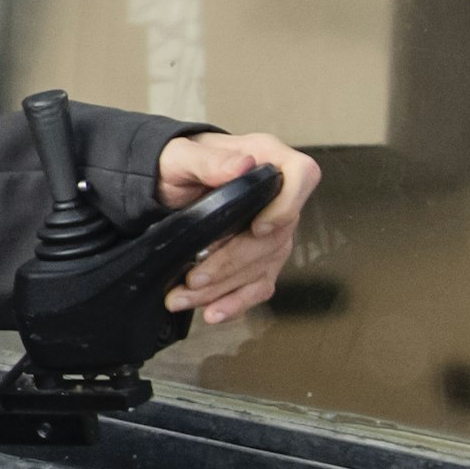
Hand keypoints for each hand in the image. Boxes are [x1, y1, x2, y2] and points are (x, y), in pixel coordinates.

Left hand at [157, 132, 319, 325]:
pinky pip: (259, 285)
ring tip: (182, 298)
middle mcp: (278, 197)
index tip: (258, 228)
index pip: (302, 176)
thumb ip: (208, 160)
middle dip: (230, 263)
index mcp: (268, 160)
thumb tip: (242, 165)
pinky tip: (213, 312)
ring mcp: (273, 231)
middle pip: (274, 236)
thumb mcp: (181, 156)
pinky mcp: (260, 258)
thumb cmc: (177, 163)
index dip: (287, 206)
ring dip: (223, 288)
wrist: (166, 185)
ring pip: (262, 266)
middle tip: (193, 278)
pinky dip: (236, 302)